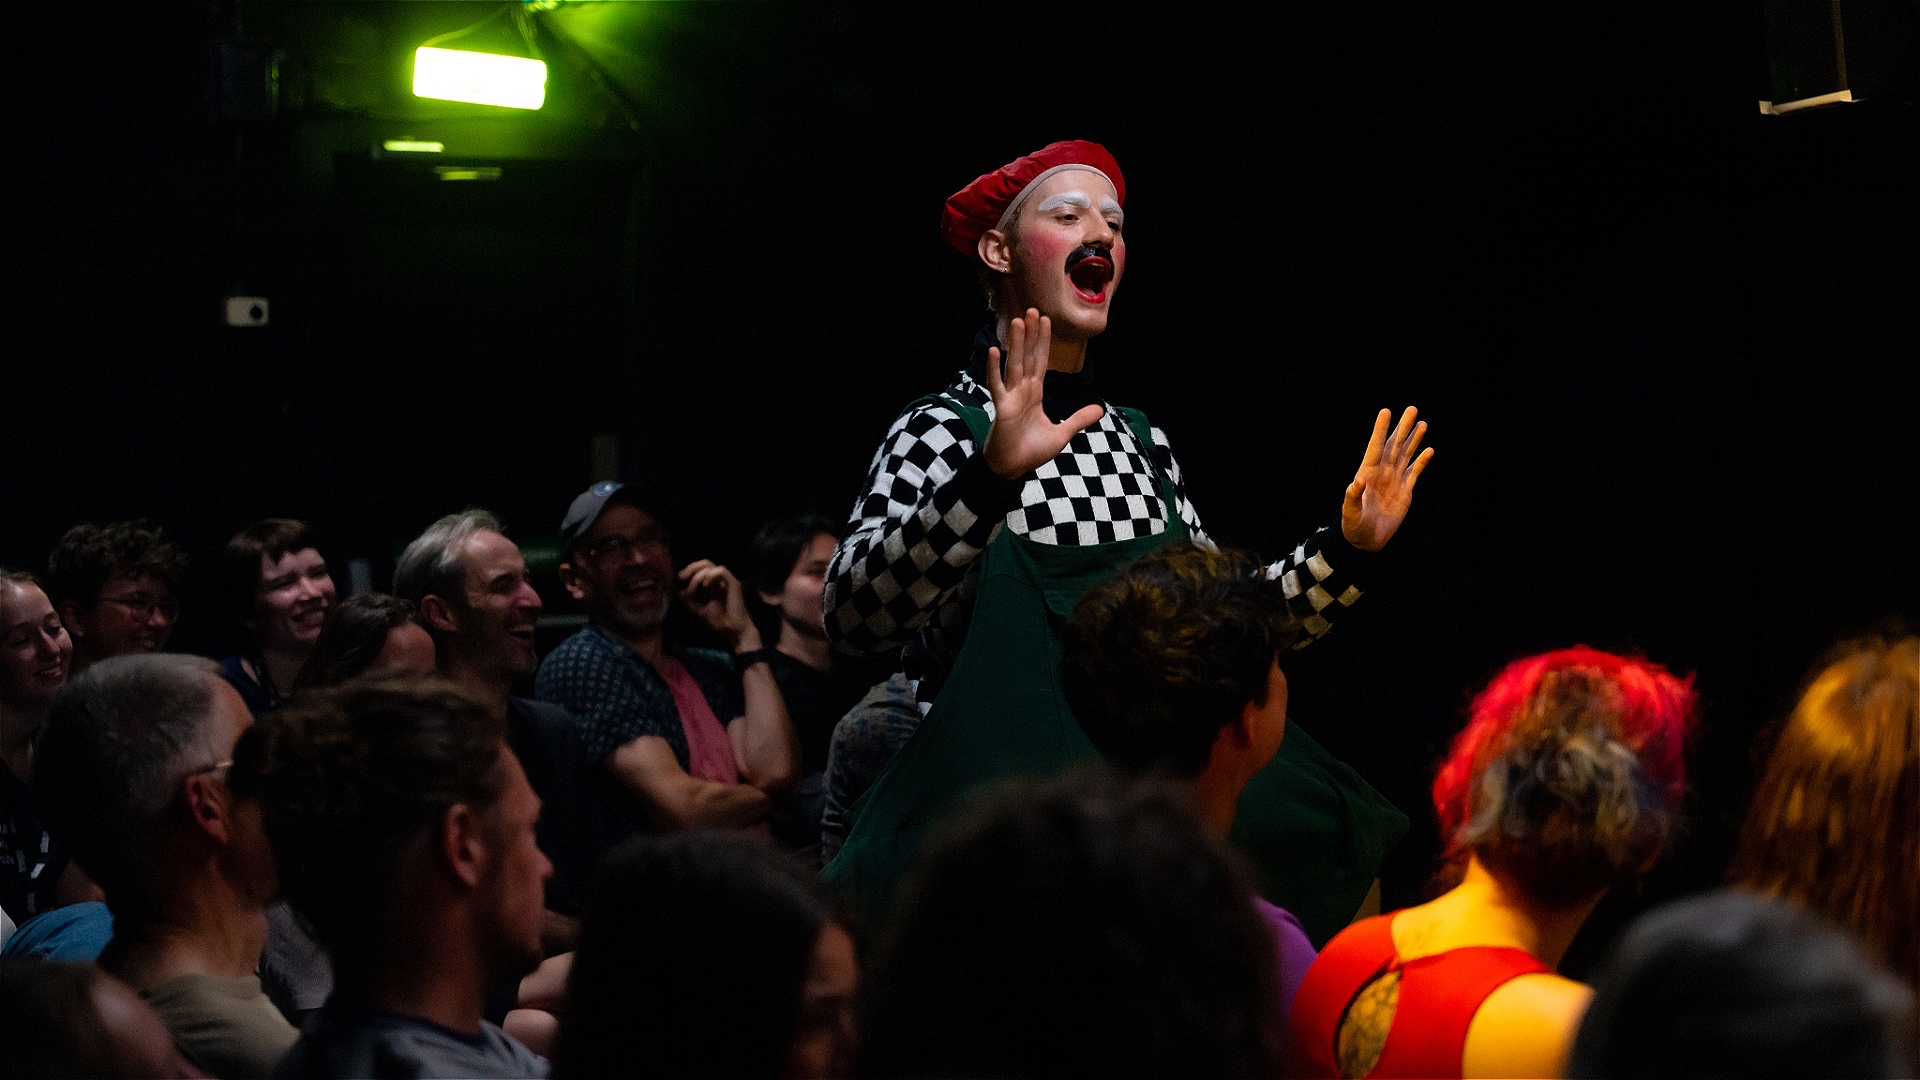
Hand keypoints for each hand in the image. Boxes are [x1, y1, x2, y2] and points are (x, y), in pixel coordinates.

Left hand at [677, 560, 760, 647]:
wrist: (734, 631)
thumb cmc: (721, 621)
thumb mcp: (700, 610)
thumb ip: (690, 601)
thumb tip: (680, 591)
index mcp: (714, 584)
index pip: (702, 569)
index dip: (690, 570)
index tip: (680, 579)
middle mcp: (721, 580)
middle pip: (705, 563)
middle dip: (691, 568)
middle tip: (682, 577)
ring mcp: (728, 581)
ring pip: (711, 566)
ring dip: (698, 575)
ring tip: (692, 588)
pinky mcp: (733, 584)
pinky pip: (721, 571)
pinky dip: (710, 576)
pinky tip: (705, 585)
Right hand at [981, 308, 1105, 478]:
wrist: (1013, 469)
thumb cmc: (1031, 452)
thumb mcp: (1062, 434)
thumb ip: (1079, 420)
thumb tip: (1100, 409)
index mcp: (1035, 394)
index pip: (1040, 362)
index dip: (1043, 341)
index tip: (1045, 320)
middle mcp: (1022, 391)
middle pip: (1028, 357)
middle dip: (1031, 334)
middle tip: (1032, 309)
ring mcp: (1010, 397)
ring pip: (1015, 364)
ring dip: (1016, 342)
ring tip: (1017, 321)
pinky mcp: (1002, 408)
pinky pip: (997, 385)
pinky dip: (994, 368)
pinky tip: (994, 350)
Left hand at [1341, 407, 1433, 551]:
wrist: (1366, 541)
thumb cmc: (1353, 526)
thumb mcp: (1350, 513)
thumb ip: (1352, 497)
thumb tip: (1356, 481)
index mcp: (1367, 473)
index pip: (1375, 447)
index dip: (1381, 430)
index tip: (1386, 411)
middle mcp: (1382, 473)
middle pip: (1394, 445)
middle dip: (1402, 427)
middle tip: (1411, 409)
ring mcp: (1394, 480)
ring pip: (1406, 455)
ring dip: (1413, 439)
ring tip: (1421, 423)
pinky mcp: (1405, 491)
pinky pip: (1415, 472)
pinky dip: (1422, 461)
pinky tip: (1429, 449)